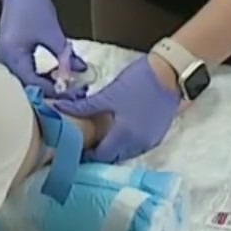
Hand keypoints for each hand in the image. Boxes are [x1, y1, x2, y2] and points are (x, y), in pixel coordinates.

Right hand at [0, 0, 85, 96]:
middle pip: (25, 87)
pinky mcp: (6, 57)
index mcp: (11, 56)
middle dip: (48, 92)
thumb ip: (65, 56)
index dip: (54, 90)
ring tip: (63, 85)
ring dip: (42, 85)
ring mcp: (2, 60)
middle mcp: (2, 62)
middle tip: (69, 93)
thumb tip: (81, 72)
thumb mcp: (53, 34)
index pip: (33, 84)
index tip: (73, 93)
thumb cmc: (35, 8)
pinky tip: (51, 77)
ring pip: (22, 82)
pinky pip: (20, 74)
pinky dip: (36, 77)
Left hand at [54, 55, 181, 163]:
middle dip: (99, 152)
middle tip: (86, 139)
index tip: (76, 145)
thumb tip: (58, 108)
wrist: (171, 72)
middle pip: (113, 158)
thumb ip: (84, 107)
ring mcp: (150, 141)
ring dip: (113, 148)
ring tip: (101, 134)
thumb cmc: (139, 81)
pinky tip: (119, 130)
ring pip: (126, 154)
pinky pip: (137, 146)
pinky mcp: (157, 135)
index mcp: (124, 136)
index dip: (87, 154)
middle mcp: (138, 144)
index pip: (101, 157)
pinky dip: (126, 143)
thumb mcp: (109, 94)